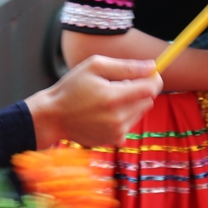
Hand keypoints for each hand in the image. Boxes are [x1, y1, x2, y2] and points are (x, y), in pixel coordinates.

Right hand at [27, 55, 161, 148]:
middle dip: (139, 89)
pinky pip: (131, 123)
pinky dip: (123, 116)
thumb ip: (126, 66)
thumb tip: (152, 66)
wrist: (53, 117)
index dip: (153, 78)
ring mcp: (117, 132)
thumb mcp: (95, 66)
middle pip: (148, 100)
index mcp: (114, 98)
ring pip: (140, 111)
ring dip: (131, 103)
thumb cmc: (72, 88)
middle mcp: (118, 118)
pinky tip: (105, 113)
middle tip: (118, 84)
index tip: (148, 73)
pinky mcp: (115, 141)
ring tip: (108, 99)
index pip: (151, 88)